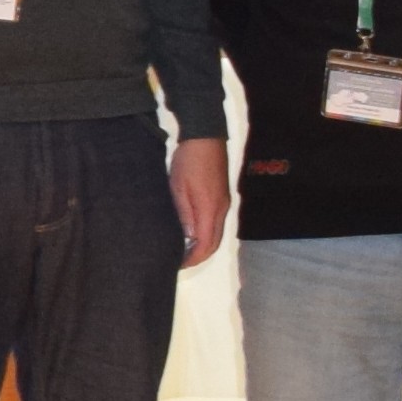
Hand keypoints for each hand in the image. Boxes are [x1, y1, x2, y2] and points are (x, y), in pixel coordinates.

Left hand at [171, 138, 231, 270]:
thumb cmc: (189, 162)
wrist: (205, 136)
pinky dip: (206, 232)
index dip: (193, 258)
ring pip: (216, 233)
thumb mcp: (179, 189)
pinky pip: (216, 222)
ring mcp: (224, 203)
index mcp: (211, 210)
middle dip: (199, 255)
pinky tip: (191, 231)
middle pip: (215, 242)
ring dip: (203, 244)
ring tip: (183, 249)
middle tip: (179, 260)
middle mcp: (222, 210)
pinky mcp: (222, 196)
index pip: (206, 245)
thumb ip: (184, 215)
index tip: (177, 264)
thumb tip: (188, 239)